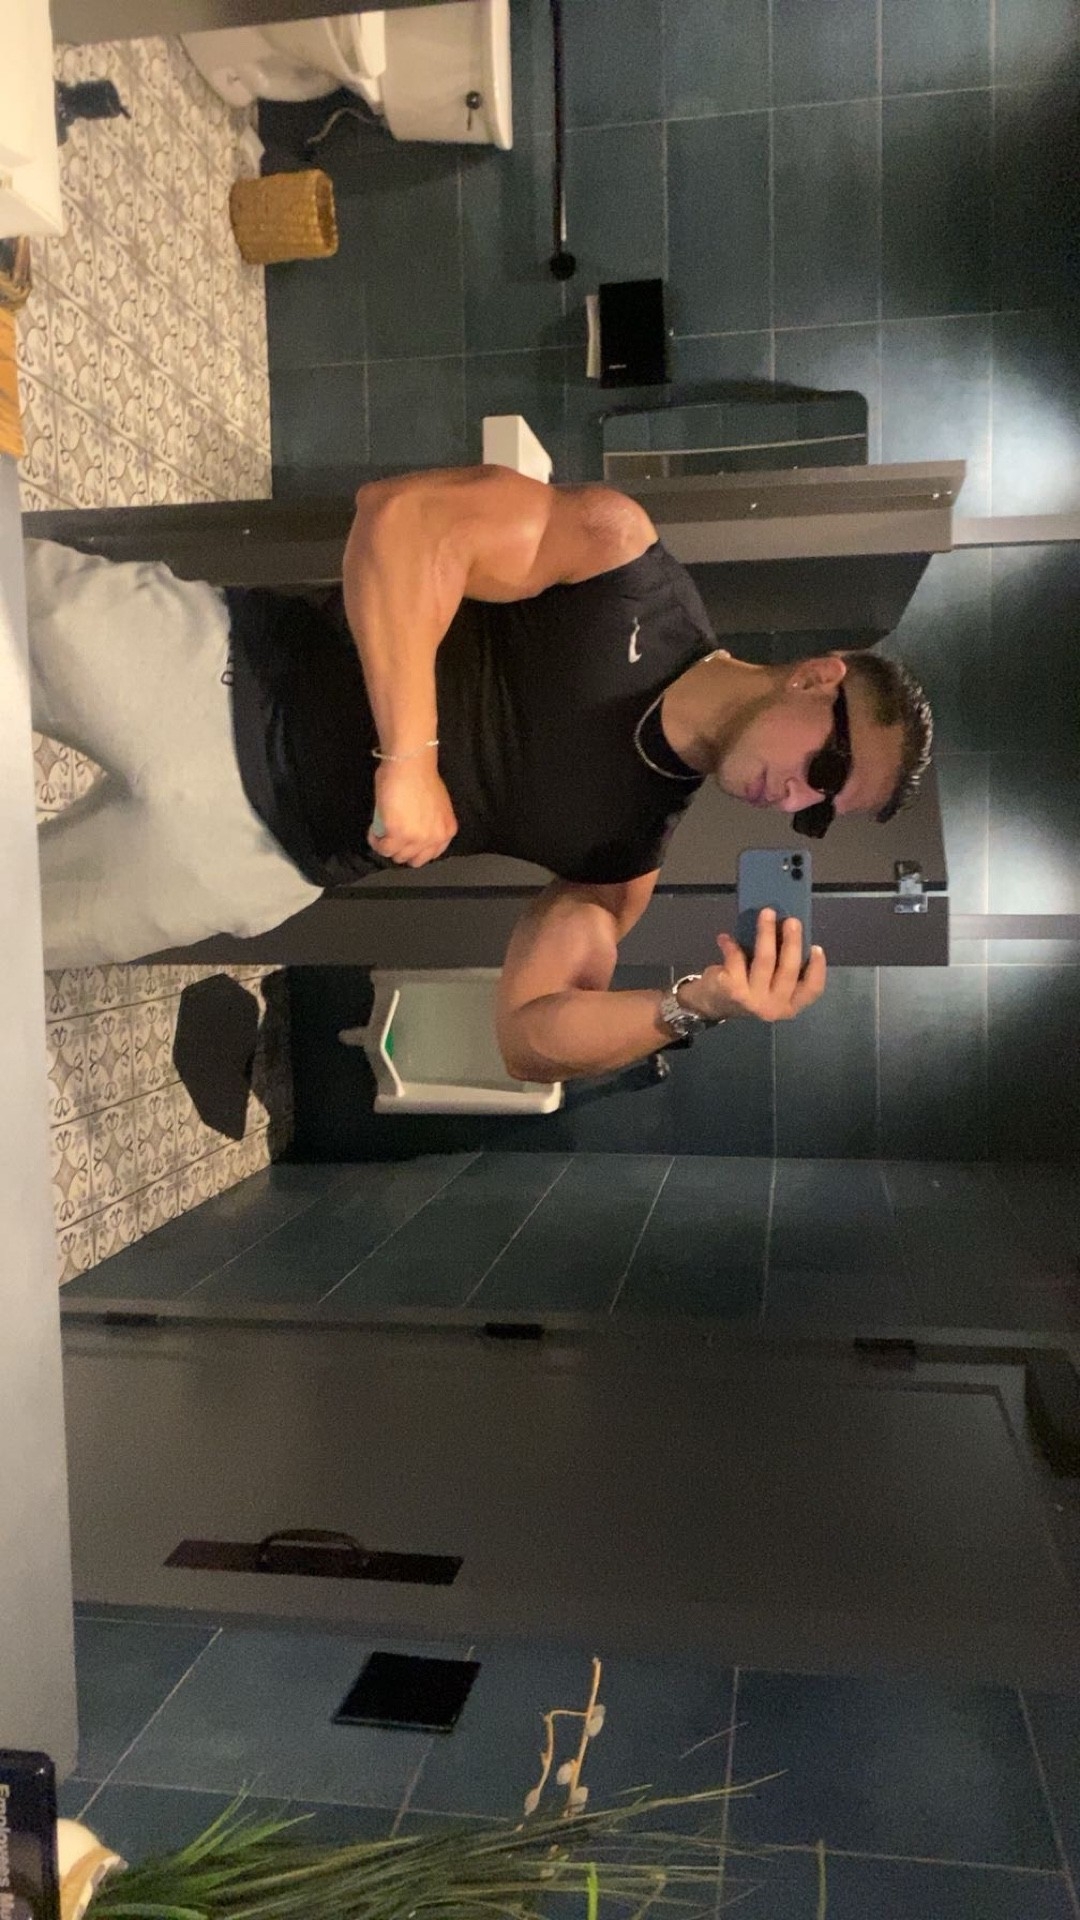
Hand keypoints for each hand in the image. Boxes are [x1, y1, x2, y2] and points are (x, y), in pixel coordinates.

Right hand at [369, 756, 457, 866]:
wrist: (410, 764)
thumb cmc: (421, 776)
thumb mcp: (435, 807)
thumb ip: (430, 822)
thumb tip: (414, 828)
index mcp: (447, 830)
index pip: (431, 854)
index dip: (415, 849)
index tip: (405, 842)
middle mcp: (435, 838)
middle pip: (414, 859)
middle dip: (401, 850)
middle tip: (391, 837)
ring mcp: (416, 838)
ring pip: (397, 856)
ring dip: (386, 846)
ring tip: (381, 831)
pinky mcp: (397, 834)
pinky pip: (383, 847)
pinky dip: (375, 841)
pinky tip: (374, 831)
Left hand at [680, 908, 825, 1023]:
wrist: (708, 1006)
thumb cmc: (745, 989)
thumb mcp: (769, 986)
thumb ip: (781, 970)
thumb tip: (791, 933)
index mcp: (788, 1007)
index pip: (812, 990)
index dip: (818, 969)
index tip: (816, 946)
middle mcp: (774, 1008)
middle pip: (788, 969)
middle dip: (792, 941)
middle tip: (791, 920)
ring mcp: (753, 1001)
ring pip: (765, 960)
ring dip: (766, 933)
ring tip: (766, 913)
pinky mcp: (733, 990)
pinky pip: (737, 959)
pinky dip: (731, 945)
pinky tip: (725, 938)